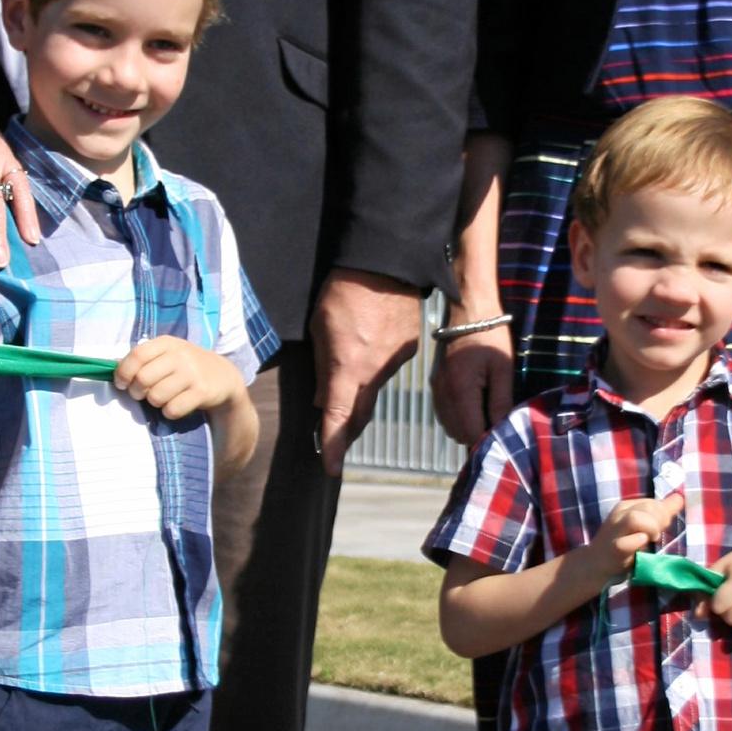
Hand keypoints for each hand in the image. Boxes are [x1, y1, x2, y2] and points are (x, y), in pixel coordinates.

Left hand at [116, 337, 249, 427]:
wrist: (223, 376)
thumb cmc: (185, 366)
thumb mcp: (167, 354)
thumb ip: (143, 359)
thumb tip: (113, 370)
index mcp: (166, 343)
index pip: (137, 355)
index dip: (123, 372)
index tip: (121, 383)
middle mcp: (180, 355)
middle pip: (143, 379)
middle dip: (137, 391)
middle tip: (142, 393)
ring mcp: (192, 373)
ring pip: (156, 396)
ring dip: (154, 402)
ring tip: (162, 398)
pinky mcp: (202, 392)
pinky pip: (173, 409)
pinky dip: (170, 412)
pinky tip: (176, 404)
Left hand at [311, 269, 422, 476]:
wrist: (387, 263)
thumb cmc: (344, 291)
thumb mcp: (320, 327)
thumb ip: (322, 367)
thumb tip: (323, 400)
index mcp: (349, 367)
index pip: (338, 417)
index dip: (333, 445)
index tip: (331, 468)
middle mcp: (376, 371)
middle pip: (360, 413)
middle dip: (346, 430)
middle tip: (335, 441)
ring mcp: (396, 361)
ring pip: (375, 388)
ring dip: (360, 389)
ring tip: (349, 367)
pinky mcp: (411, 349)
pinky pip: (389, 367)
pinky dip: (377, 366)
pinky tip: (371, 345)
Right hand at [431, 321, 514, 446]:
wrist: (468, 313)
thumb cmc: (491, 338)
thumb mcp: (503, 369)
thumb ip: (500, 401)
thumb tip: (501, 429)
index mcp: (460, 389)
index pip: (470, 432)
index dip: (487, 438)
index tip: (502, 432)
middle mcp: (443, 393)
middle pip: (457, 433)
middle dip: (477, 434)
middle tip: (495, 421)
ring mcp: (436, 389)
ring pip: (448, 426)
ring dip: (466, 427)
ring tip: (485, 412)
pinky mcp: (434, 385)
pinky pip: (443, 414)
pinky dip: (457, 417)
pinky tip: (472, 405)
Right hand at [581, 491, 682, 590]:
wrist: (594, 565)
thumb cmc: (622, 544)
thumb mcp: (641, 525)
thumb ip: (660, 512)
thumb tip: (680, 497)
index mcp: (626, 507)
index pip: (652, 502)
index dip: (664, 513)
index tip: (661, 527)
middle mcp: (620, 515)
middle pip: (648, 507)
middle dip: (660, 521)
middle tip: (656, 536)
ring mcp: (616, 531)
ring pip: (636, 518)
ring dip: (650, 528)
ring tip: (651, 539)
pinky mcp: (615, 548)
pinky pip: (630, 541)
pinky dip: (639, 542)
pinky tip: (641, 548)